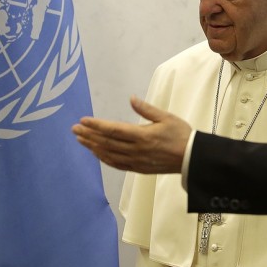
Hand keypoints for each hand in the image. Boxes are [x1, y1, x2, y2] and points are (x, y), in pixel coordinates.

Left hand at [72, 96, 189, 173]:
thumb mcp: (166, 117)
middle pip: (107, 142)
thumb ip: (146, 109)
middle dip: (89, 135)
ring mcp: (136, 161)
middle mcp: (136, 150)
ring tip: (81, 140)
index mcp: (142, 135)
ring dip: (93, 147)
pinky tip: (96, 153)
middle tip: (74, 129)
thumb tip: (131, 98)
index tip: (83, 120)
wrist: (192, 158)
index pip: (113, 130)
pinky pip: (117, 164)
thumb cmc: (181, 134)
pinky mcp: (138, 168)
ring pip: (109, 154)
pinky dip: (104, 159)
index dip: (96, 125)